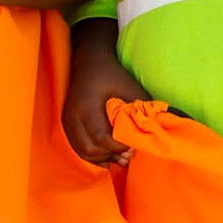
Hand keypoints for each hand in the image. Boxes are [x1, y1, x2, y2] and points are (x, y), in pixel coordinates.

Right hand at [64, 35, 150, 165]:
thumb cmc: (114, 76)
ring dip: (103, 159)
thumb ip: (141, 111)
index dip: (119, 146)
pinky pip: (78, 148)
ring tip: (123, 158)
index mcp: (87, 105)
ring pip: (83, 152)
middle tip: (130, 155)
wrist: (90, 63)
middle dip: (111, 155)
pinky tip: (110, 157)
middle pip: (90, 149)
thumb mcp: (131, 89)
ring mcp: (67, 122)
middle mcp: (72, 116)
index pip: (101, 137)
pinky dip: (94, 156)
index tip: (134, 145)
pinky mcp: (66, 125)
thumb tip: (156, 133)